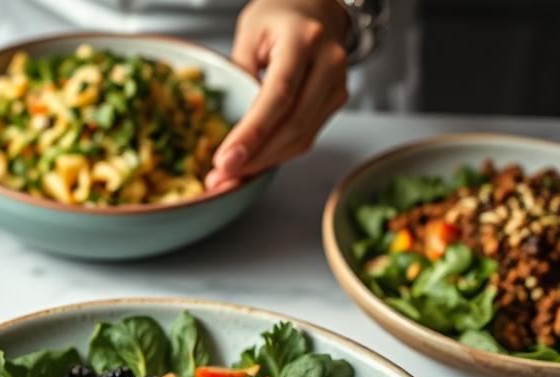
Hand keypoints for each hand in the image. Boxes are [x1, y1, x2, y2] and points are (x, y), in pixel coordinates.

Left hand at [204, 0, 350, 191]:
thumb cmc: (280, 15)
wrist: (316, 7)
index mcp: (303, 40)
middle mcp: (328, 62)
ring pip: (302, 137)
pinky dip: (278, 154)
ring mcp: (338, 84)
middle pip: (293, 124)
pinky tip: (254, 162)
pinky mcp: (336, 100)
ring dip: (264, 162)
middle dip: (255, 158)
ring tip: (231, 177)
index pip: (278, 96)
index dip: (252, 133)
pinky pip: (307, 135)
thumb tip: (228, 125)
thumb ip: (239, 74)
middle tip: (221, 177)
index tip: (226, 160)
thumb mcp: (249, 32)